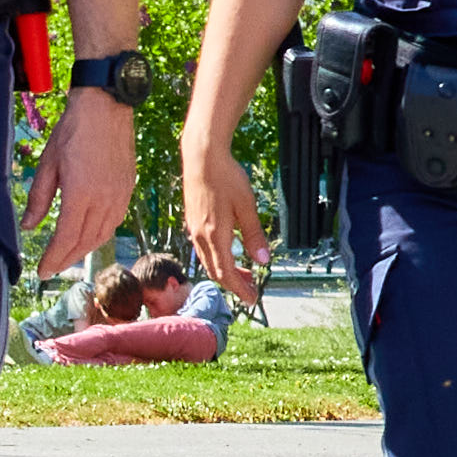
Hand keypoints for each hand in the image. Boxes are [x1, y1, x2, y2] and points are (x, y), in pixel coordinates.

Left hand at [24, 88, 132, 275]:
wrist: (106, 107)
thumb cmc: (73, 131)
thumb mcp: (48, 164)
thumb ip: (39, 199)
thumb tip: (29, 226)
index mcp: (81, 194)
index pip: (66, 239)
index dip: (53, 259)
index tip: (41, 271)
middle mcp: (104, 199)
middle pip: (85, 242)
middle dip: (66, 259)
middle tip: (51, 268)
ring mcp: (119, 195)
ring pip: (102, 236)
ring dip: (83, 250)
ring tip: (67, 256)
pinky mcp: (127, 189)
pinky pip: (114, 222)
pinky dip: (99, 235)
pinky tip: (88, 235)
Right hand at [183, 128, 271, 298]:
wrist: (202, 157)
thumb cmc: (226, 178)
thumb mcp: (247, 206)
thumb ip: (254, 234)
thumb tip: (264, 260)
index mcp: (215, 236)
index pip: (226, 273)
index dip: (240, 289)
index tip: (252, 299)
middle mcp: (200, 236)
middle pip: (215, 271)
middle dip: (234, 284)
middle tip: (252, 288)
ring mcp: (194, 229)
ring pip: (208, 261)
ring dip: (225, 271)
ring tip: (245, 272)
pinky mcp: (192, 221)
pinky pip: (203, 249)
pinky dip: (217, 258)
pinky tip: (229, 251)